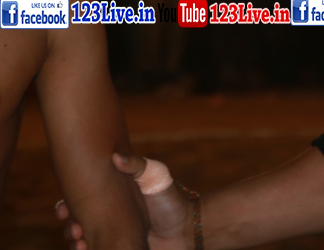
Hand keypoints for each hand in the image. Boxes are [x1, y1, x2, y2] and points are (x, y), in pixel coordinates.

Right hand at [57, 153, 194, 249]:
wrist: (187, 230)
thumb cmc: (171, 200)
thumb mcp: (155, 176)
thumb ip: (137, 165)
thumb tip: (115, 156)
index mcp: (110, 199)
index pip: (80, 201)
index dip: (67, 206)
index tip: (62, 209)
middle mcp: (107, 218)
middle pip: (75, 223)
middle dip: (69, 227)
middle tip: (75, 228)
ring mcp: (110, 237)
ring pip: (81, 242)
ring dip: (75, 243)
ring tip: (81, 242)